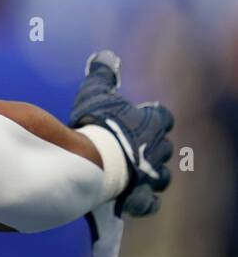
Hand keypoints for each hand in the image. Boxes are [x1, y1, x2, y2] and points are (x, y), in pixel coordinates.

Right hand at [71, 50, 174, 216]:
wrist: (93, 160)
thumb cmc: (96, 124)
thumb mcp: (95, 93)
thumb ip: (102, 75)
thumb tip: (106, 55)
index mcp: (152, 123)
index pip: (163, 116)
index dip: (154, 116)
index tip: (144, 114)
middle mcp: (158, 149)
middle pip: (164, 146)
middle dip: (153, 146)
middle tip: (135, 144)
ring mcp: (151, 175)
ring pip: (162, 175)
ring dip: (152, 173)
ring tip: (138, 172)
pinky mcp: (140, 197)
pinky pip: (149, 201)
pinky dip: (144, 200)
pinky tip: (136, 198)